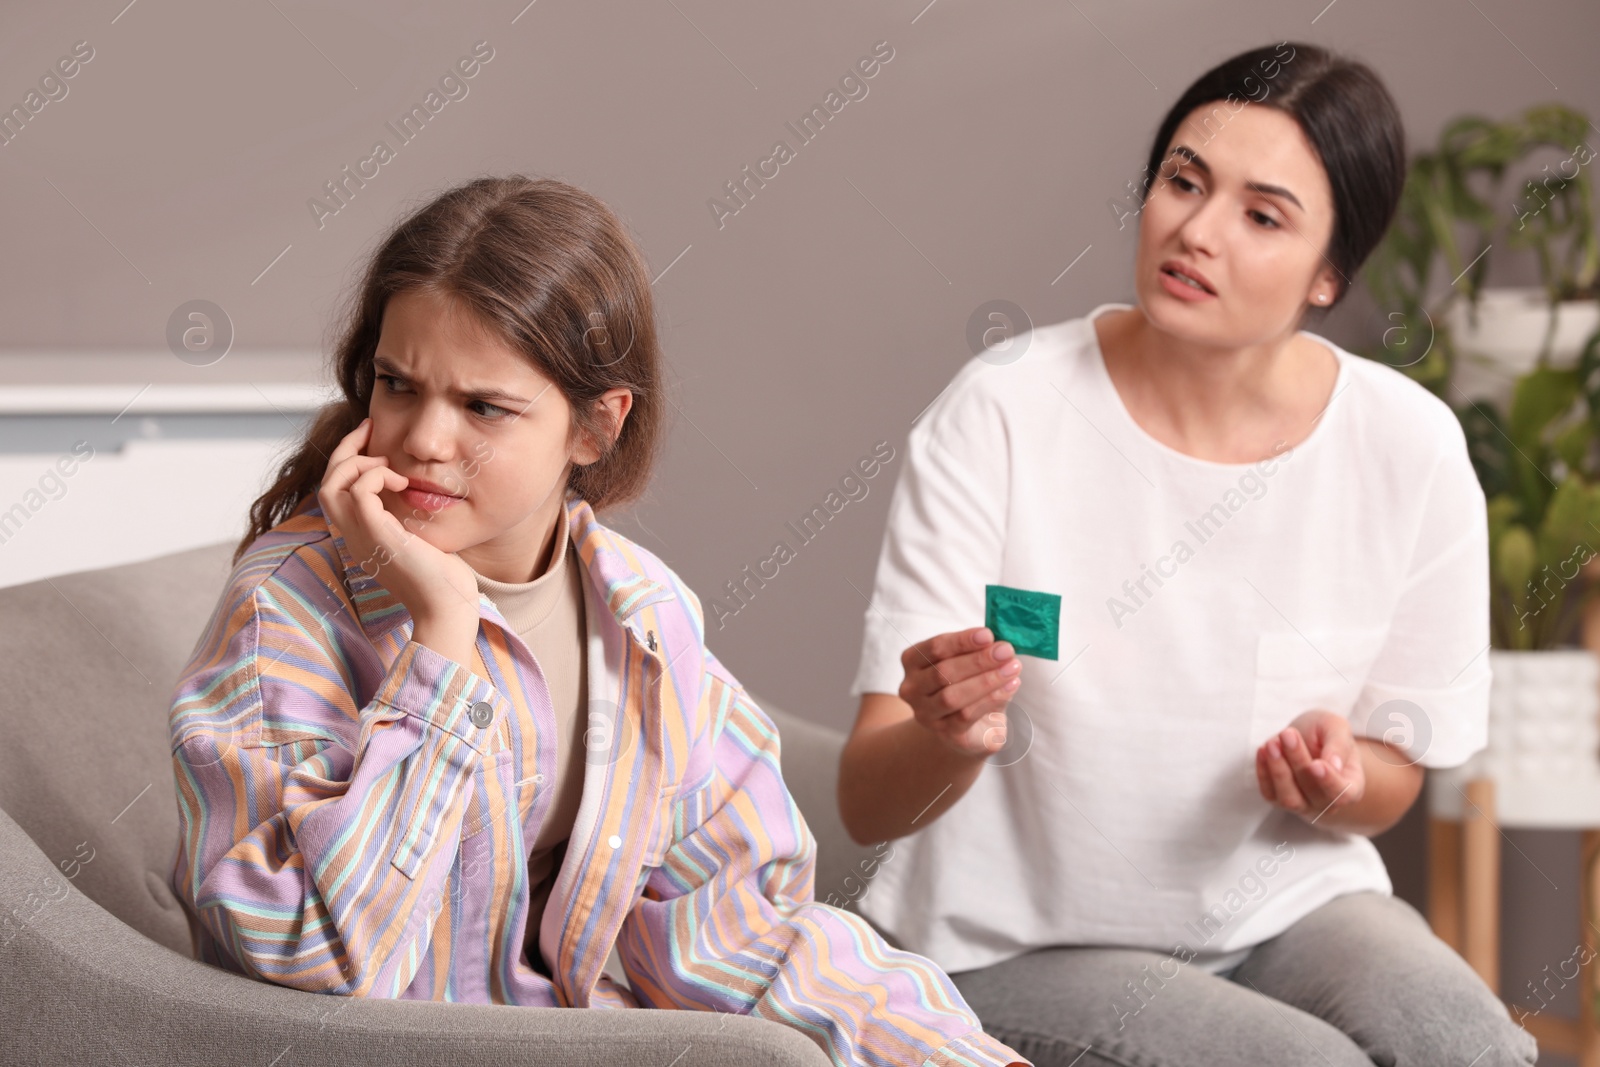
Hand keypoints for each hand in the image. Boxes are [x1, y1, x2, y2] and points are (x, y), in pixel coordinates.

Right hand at [317, 416, 479, 629]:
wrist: (448, 607)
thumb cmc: (444, 578)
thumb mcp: (419, 539)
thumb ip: (408, 517)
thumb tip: (417, 490)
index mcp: (360, 539)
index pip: (335, 493)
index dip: (347, 461)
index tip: (371, 438)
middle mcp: (353, 538)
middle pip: (326, 484)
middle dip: (346, 450)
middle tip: (370, 429)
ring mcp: (361, 538)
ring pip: (332, 486)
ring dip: (359, 464)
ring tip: (389, 466)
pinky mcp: (377, 535)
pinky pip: (359, 491)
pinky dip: (376, 477)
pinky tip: (402, 482)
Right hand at [897, 627, 1021, 758]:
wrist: (968, 727)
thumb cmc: (967, 685)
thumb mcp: (969, 663)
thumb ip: (979, 652)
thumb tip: (1000, 646)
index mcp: (913, 661)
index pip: (935, 648)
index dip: (962, 641)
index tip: (988, 635)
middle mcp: (912, 688)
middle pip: (943, 672)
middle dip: (978, 660)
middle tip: (1006, 651)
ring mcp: (925, 713)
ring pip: (952, 696)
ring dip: (986, 680)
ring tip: (1012, 668)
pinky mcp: (945, 733)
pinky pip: (966, 715)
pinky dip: (991, 699)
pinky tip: (1010, 687)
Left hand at [1255, 709, 1364, 823]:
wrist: (1306, 737)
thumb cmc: (1326, 734)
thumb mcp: (1336, 727)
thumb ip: (1338, 744)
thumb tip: (1332, 765)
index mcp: (1351, 787)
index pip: (1342, 793)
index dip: (1329, 781)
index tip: (1316, 764)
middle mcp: (1327, 803)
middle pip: (1312, 792)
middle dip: (1298, 762)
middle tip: (1288, 734)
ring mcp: (1302, 805)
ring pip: (1289, 798)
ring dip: (1278, 770)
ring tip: (1272, 743)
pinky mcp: (1278, 800)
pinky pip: (1269, 793)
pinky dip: (1264, 772)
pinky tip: (1263, 750)